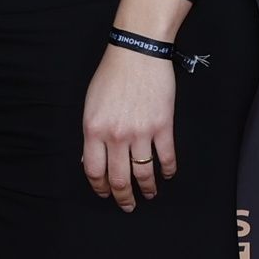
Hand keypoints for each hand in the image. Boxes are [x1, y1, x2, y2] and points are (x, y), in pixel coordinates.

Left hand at [82, 46, 177, 211]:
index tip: (105, 194)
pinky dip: (167, 170)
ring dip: (147, 188)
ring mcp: (141, 132)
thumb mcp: (91, 105)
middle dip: (123, 197)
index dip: (100, 188)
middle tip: (127, 205)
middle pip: (119, 179)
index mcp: (94, 130)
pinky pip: (166, 157)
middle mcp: (116, 135)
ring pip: (143, 173)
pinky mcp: (163, 126)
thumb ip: (92, 133)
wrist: (138, 53)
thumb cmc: (112, 75)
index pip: (94, 171)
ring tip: (149, 194)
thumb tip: (92, 159)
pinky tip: (167, 175)